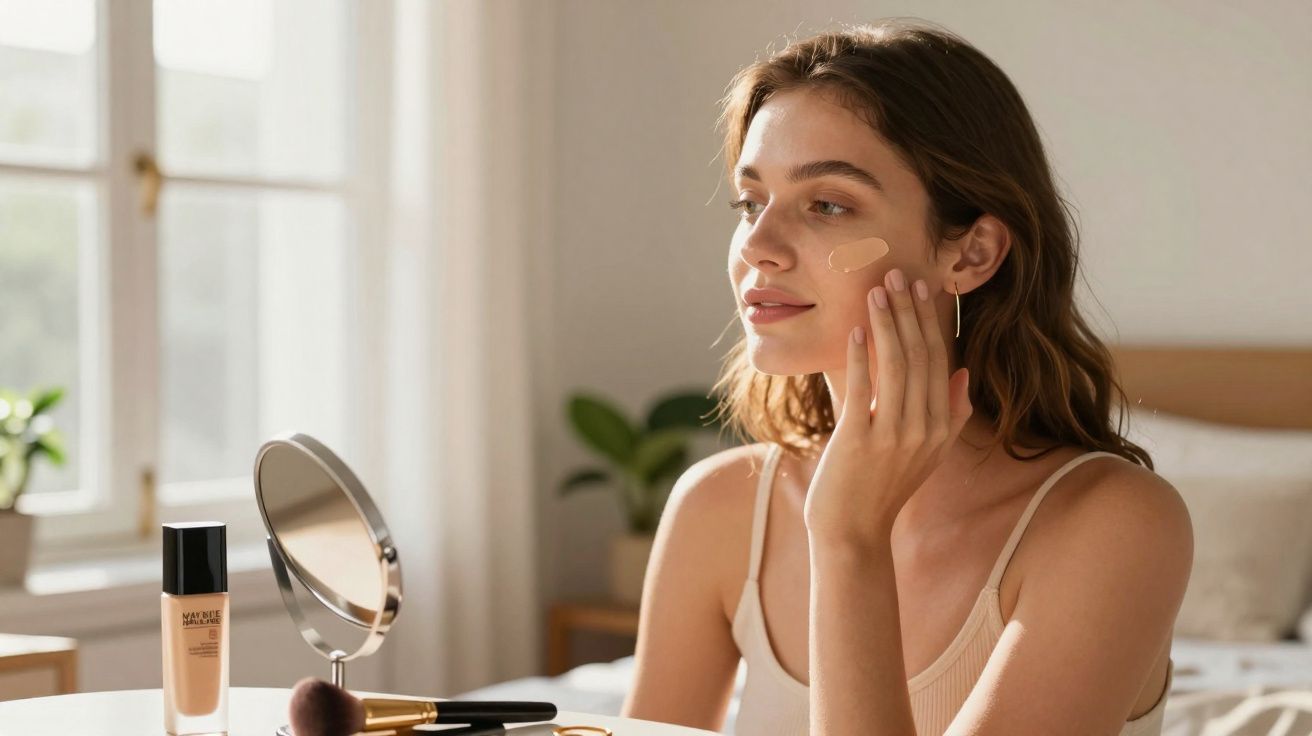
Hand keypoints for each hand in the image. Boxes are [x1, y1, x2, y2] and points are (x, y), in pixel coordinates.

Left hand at [803, 268, 973, 547]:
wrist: (853, 533)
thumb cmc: (883, 489)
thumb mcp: (928, 454)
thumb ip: (950, 414)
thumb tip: (964, 372)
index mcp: (942, 427)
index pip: (941, 361)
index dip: (934, 321)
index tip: (927, 287)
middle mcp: (925, 429)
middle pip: (921, 356)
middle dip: (911, 311)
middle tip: (900, 274)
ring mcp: (893, 435)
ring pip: (896, 365)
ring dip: (886, 323)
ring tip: (877, 290)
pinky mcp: (859, 440)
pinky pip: (863, 388)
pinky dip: (858, 356)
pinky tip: (854, 330)